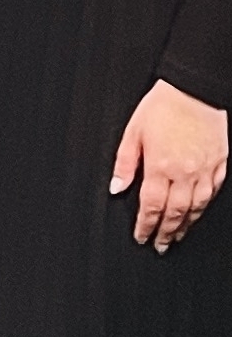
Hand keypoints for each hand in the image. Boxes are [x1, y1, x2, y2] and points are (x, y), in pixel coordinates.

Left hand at [112, 79, 228, 252]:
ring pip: (196, 207)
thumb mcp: (133, 132)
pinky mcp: (220, 164)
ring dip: (186, 225)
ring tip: (177, 236)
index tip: (141, 237)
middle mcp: (185, 172)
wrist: (195, 90)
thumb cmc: (163, 106)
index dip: (145, 226)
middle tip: (160, 246)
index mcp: (160, 166)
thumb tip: (116, 187)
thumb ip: (125, 163)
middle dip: (166, 233)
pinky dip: (203, 207)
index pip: (151, 206)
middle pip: (175, 213)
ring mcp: (206, 170)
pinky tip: (197, 212)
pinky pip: (212, 193)